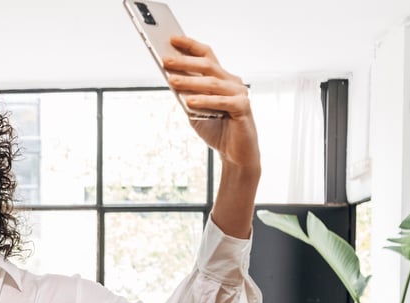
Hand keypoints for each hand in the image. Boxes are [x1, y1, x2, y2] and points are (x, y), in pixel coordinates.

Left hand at [163, 36, 259, 173]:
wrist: (234, 155)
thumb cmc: (216, 130)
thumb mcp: (195, 111)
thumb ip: (186, 95)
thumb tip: (171, 79)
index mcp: (221, 78)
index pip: (206, 56)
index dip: (190, 46)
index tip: (172, 39)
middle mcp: (232, 82)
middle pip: (208, 66)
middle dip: (185, 62)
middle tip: (166, 61)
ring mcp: (240, 93)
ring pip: (212, 83)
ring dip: (190, 81)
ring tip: (172, 81)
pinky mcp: (243, 108)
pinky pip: (222, 102)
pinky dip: (205, 101)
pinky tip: (190, 102)